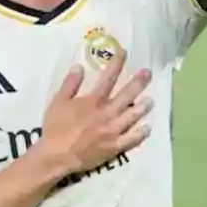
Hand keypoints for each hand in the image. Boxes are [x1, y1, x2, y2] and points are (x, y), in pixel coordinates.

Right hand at [38, 51, 152, 174]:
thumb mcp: (57, 102)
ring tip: (150, 100)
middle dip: (138, 82)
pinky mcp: (115, 146)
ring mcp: (113, 130)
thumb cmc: (55, 127)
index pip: (108, 78)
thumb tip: (79, 66)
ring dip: (143, 107)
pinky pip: (132, 138)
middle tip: (148, 73)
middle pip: (127, 95)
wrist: (57, 155)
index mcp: (93, 101)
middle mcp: (107, 113)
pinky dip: (141, 133)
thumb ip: (70, 84)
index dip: (117, 63)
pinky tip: (147, 128)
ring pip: (133, 116)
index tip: (124, 52)